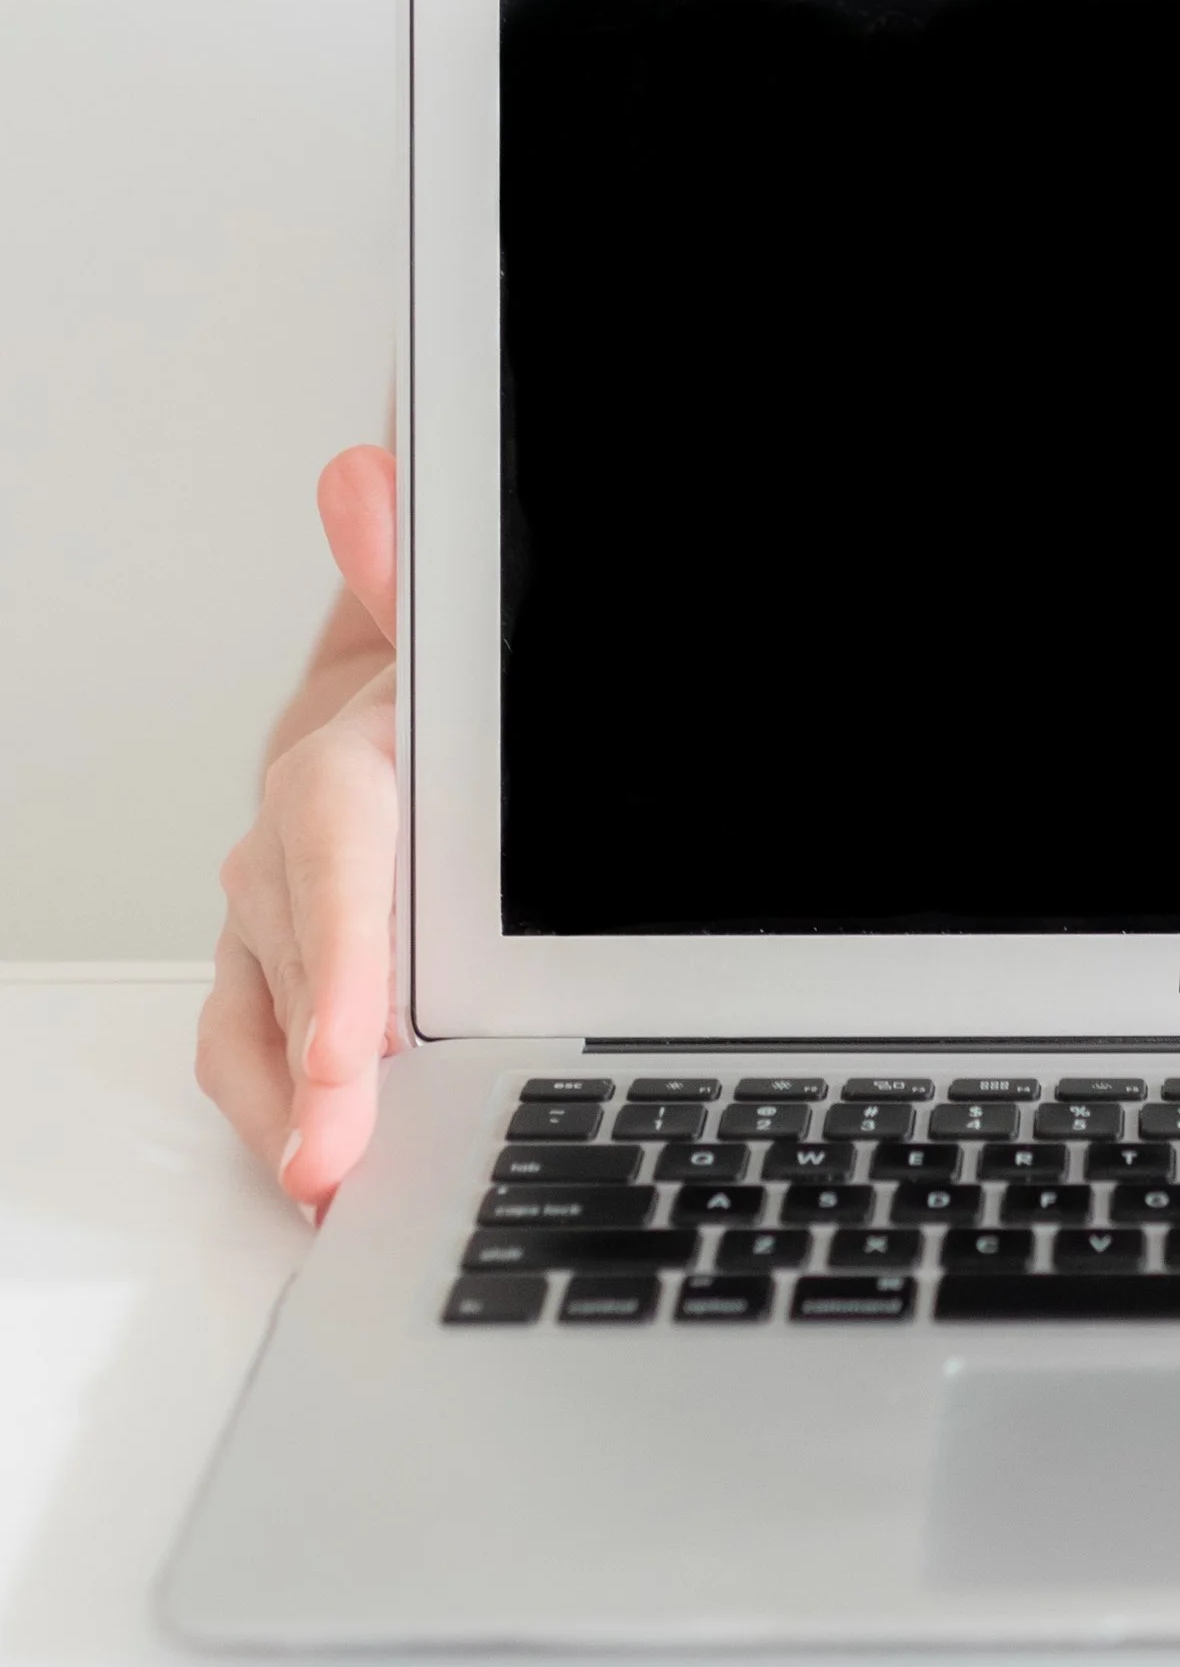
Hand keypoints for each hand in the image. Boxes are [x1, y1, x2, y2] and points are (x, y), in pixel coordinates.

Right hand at [198, 447, 400, 1213]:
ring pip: (258, 1009)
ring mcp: (280, 909)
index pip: (333, 852)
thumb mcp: (438, 631)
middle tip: (339, 1157)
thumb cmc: (430, 683)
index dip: (338, 956)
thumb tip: (364, 475)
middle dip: (317, 1060)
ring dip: (284, 1106)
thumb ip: (404, 579)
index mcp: (348, 758)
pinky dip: (277, 1107)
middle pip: (294, 951)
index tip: (353, 1051)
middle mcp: (296, 841)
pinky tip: (314, 1173)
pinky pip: (255, 1037)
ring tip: (327, 1191)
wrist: (396, 690)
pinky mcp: (282, 961)